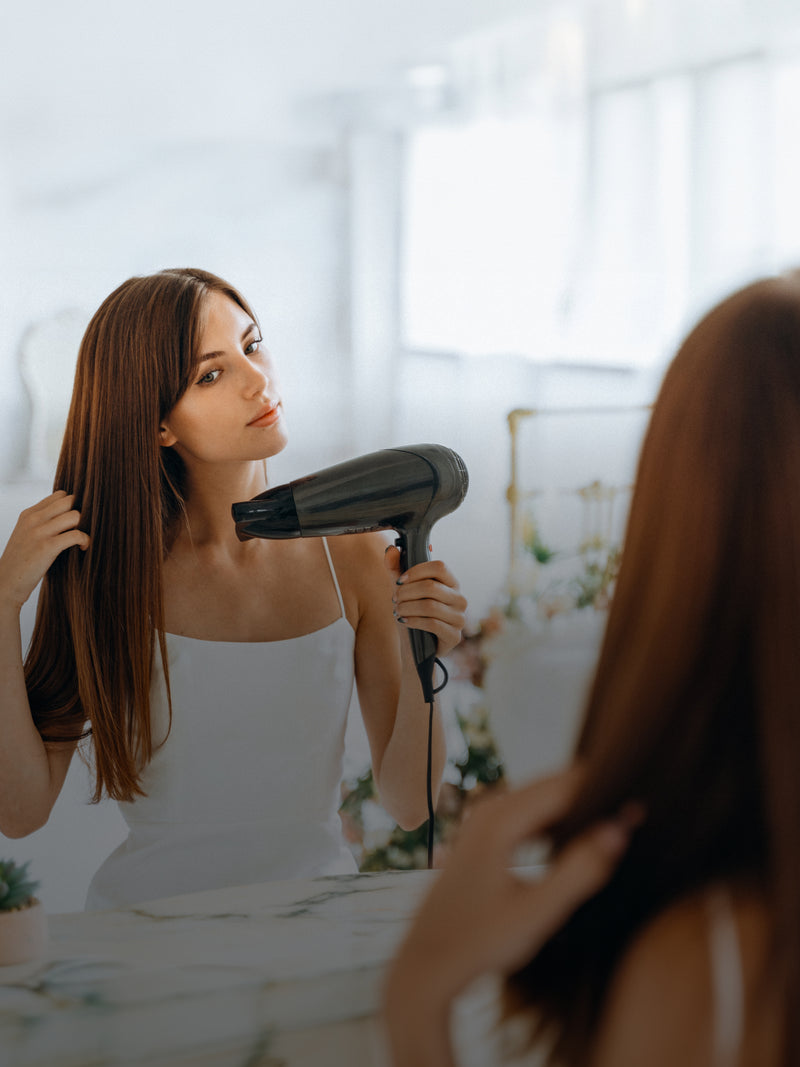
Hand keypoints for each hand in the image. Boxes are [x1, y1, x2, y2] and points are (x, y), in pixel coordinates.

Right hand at [0, 491, 89, 609]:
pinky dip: (85, 540)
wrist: (6, 582)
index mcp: (29, 514)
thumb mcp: (26, 533)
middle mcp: (34, 519)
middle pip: (69, 501)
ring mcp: (40, 532)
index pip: (59, 495)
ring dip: (84, 526)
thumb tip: (68, 515)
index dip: (72, 505)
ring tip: (82, 539)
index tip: (75, 520)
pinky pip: (76, 535)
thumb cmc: (20, 561)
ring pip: (75, 515)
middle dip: (80, 512)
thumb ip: (42, 521)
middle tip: (81, 528)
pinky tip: (83, 547)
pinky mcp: (47, 547)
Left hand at [383, 768, 639, 1060]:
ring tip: (614, 824)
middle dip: (592, 794)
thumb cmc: (480, 943)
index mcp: (500, 820)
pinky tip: (577, 840)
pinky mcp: (479, 836)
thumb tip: (619, 830)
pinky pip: (526, 814)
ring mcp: (479, 821)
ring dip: (575, 807)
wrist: (426, 963)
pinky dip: (554, 820)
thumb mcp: (538, 913)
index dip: (606, 790)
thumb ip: (580, 871)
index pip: (564, 786)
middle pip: (551, 786)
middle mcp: (487, 809)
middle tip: (635, 812)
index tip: (642, 803)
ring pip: (539, 799)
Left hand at [384, 546, 466, 657]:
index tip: (400, 580)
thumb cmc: (412, 615)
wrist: (415, 648)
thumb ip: (396, 570)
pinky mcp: (454, 636)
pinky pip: (433, 624)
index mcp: (451, 584)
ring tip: (398, 611)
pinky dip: (414, 621)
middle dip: (406, 593)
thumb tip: (391, 550)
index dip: (416, 571)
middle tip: (395, 599)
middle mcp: (459, 599)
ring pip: (430, 606)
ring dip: (407, 607)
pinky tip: (404, 622)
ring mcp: (459, 618)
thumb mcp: (403, 591)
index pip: (439, 567)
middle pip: (431, 587)